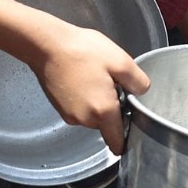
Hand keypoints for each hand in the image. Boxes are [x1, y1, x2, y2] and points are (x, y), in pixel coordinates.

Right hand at [30, 26, 149, 152]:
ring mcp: (69, 114)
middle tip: (111, 83)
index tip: (130, 121)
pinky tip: (82, 77)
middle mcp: (84, 119)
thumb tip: (141, 93)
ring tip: (94, 76)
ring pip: (92, 116)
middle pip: (106, 125)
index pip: (118, 142)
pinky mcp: (59, 107)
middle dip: (112, 109)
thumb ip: (138, 82)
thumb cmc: (82, 50)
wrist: (46, 44)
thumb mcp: (120, 60)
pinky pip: (79, 109)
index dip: (127, 137)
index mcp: (103, 111)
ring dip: (97, 102)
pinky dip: (83, 98)